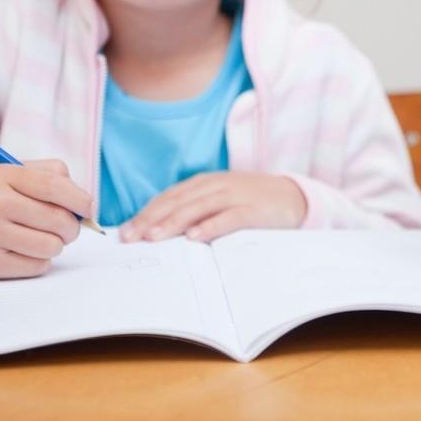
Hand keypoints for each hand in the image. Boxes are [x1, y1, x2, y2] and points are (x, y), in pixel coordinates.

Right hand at [0, 159, 91, 278]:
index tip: (89, 209)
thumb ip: (49, 176)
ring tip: (42, 238)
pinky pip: (36, 266)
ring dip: (56, 244)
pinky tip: (25, 251)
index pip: (55, 186)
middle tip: (66, 228)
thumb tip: (85, 203)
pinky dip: (40, 260)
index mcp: (4, 177)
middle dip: (72, 227)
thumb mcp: (10, 173)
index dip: (81, 200)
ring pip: (51, 246)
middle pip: (59, 220)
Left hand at [120, 172, 306, 243]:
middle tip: (130, 237)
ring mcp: (236, 195)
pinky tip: (194, 237)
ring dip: (173, 222)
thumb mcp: (221, 200)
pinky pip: (229, 217)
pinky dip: (210, 226)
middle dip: (151, 219)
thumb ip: (196, 210)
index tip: (125, 232)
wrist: (295, 196)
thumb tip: (158, 231)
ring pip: (198, 207)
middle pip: (178, 201)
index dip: (145, 213)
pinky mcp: (254, 208)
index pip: (169, 197)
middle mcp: (217, 185)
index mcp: (205, 183)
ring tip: (153, 237)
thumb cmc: (252, 203)